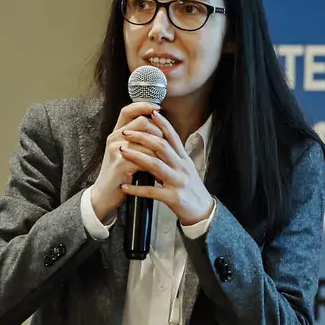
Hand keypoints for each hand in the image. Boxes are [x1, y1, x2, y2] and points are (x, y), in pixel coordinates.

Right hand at [89, 102, 163, 222]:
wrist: (104, 195)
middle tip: (166, 145)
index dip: (144, 106)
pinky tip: (158, 173)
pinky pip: (145, 159)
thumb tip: (160, 129)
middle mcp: (114, 138)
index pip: (128, 110)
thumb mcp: (126, 153)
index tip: (158, 107)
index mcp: (116, 133)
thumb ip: (137, 139)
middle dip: (159, 131)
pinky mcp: (121, 165)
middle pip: (142, 122)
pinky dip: (155, 166)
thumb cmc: (120, 174)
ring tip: (165, 162)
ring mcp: (116, 150)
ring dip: (160, 151)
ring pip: (147, 141)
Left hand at [118, 110, 214, 226]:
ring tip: (121, 151)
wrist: (202, 212)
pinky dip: (137, 188)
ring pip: (156, 165)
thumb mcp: (185, 168)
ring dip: (137, 156)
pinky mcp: (174, 197)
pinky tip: (125, 186)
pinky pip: (152, 191)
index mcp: (183, 158)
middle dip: (142, 137)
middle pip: (161, 146)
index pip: (172, 136)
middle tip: (126, 132)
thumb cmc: (190, 189)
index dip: (162, 123)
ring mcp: (178, 182)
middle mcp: (181, 167)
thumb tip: (159, 140)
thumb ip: (173, 155)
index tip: (149, 112)